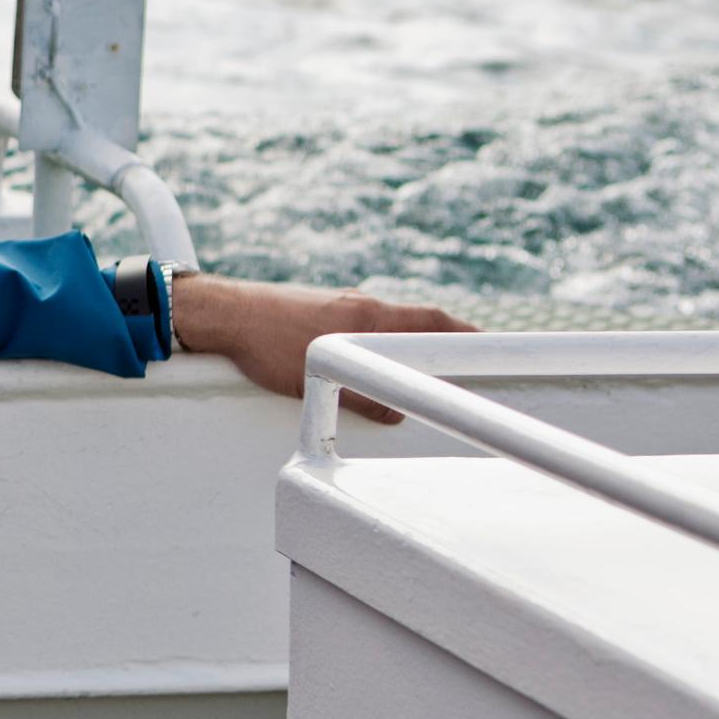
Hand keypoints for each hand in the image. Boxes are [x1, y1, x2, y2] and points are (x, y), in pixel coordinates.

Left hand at [172, 274, 474, 422]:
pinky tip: (379, 357)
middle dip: (449, 338)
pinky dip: (385, 339)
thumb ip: (360, 396)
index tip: (495, 348)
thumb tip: (398, 414)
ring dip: (415, 339)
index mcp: (367, 317)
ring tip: (431, 364)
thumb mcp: (315, 378)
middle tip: (474, 357)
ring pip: (394, 322)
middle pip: (421, 319)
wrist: (222, 312)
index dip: (466, 336)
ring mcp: (343, 304)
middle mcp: (361, 304)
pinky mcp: (324, 308)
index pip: (432, 323)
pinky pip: (369, 323)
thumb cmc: (264, 342)